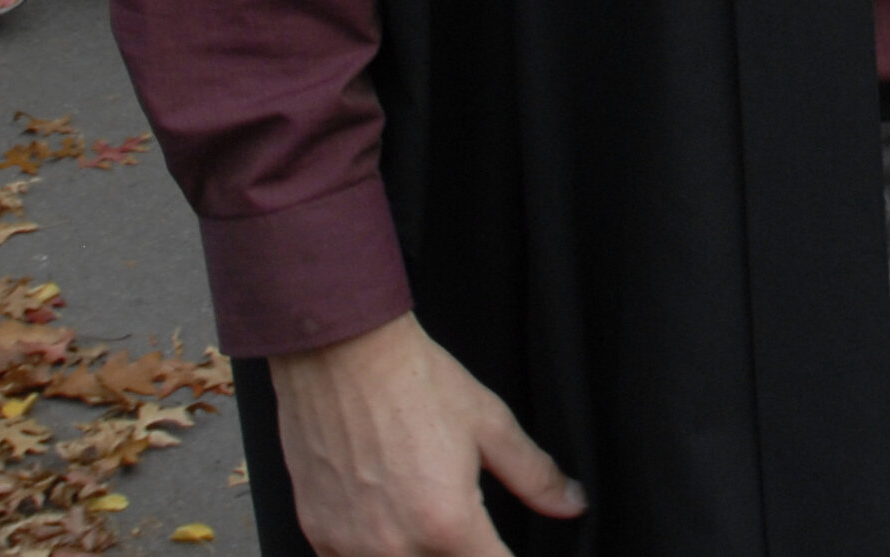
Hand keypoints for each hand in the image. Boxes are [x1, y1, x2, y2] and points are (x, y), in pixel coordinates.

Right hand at [273, 313, 584, 556]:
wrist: (341, 353)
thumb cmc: (415, 381)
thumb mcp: (491, 424)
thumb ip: (535, 475)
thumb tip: (572, 504)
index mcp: (446, 523)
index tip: (506, 546)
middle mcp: (395, 545)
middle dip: (463, 554)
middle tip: (464, 521)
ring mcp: (350, 545)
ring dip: (422, 554)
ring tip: (425, 513)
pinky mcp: (317, 534)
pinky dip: (375, 552)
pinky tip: (387, 522)